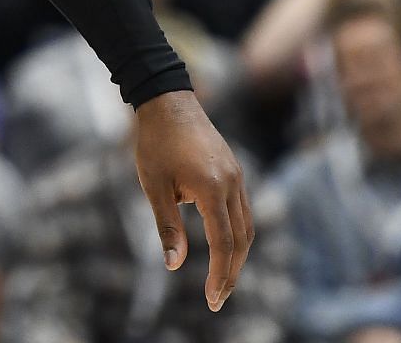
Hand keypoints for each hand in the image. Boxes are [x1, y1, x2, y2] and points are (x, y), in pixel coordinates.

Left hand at [133, 90, 254, 311]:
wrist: (168, 101)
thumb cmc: (155, 142)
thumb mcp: (154, 186)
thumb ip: (167, 226)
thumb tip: (173, 266)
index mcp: (212, 188)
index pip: (223, 243)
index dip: (218, 274)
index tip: (212, 300)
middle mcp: (232, 184)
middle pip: (241, 240)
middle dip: (231, 272)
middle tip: (217, 299)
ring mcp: (237, 176)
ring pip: (246, 226)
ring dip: (237, 255)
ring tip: (222, 278)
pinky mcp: (234, 171)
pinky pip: (243, 210)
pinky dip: (237, 233)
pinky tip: (223, 245)